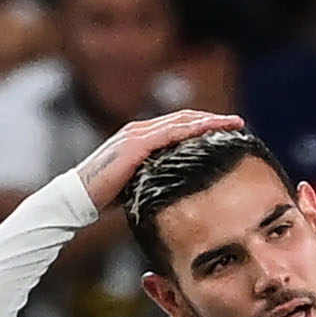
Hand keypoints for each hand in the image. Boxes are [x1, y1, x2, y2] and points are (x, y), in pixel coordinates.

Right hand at [76, 110, 243, 209]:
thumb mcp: (138, 181)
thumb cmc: (105, 195)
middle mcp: (140, 130)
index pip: (178, 125)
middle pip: (184, 118)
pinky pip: (169, 133)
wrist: (78, 198)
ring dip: (208, 121)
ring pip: (180, 122)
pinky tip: (209, 131)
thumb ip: (156, 175)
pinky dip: (191, 130)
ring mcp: (137, 135)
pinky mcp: (135, 145)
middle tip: (237, 122)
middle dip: (212, 118)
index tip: (226, 129)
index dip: (203, 124)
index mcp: (141, 137)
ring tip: (231, 124)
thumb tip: (179, 185)